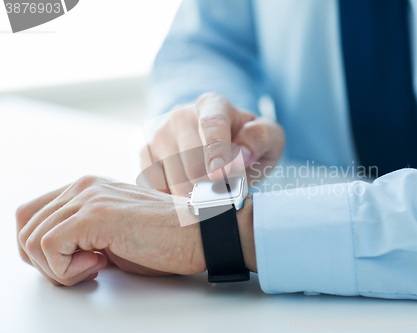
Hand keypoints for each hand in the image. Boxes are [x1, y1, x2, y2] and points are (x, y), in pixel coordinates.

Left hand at [16, 176, 256, 285]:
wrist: (202, 233)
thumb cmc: (166, 238)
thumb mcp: (114, 232)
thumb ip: (83, 233)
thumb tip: (52, 254)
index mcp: (87, 187)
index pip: (31, 214)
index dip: (40, 247)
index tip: (72, 262)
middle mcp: (83, 186)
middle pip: (24, 226)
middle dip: (44, 260)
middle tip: (81, 268)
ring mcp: (88, 198)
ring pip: (31, 239)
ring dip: (56, 267)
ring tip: (93, 266)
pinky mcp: (95, 216)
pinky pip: (47, 247)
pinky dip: (66, 269)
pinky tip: (100, 264)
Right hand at [140, 92, 284, 194]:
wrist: (216, 142)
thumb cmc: (244, 141)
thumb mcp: (268, 136)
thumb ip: (262, 138)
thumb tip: (241, 155)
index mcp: (213, 104)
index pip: (212, 123)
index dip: (216, 150)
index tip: (220, 175)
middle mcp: (181, 114)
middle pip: (189, 154)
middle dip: (208, 182)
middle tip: (223, 195)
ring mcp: (159, 133)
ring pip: (170, 172)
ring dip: (191, 193)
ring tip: (207, 198)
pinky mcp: (145, 153)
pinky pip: (153, 182)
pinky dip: (171, 197)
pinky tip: (186, 198)